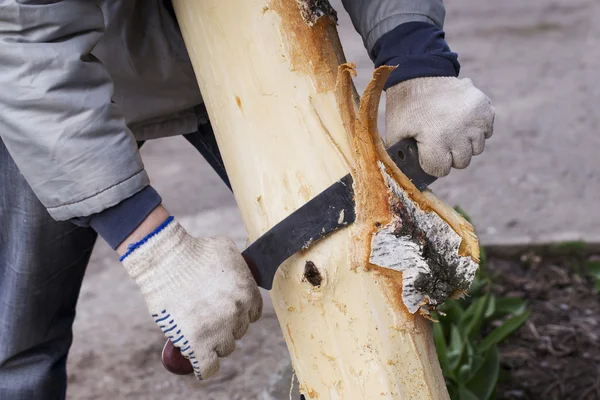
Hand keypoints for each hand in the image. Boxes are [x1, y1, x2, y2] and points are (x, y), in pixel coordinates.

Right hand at [119, 206, 261, 378]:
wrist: (166, 259)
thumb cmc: (194, 250)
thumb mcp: (228, 251)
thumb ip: (240, 268)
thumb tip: (241, 275)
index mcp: (248, 293)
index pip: (253, 314)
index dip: (239, 313)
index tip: (225, 311)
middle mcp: (238, 313)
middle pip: (239, 331)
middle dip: (226, 326)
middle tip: (206, 317)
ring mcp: (219, 330)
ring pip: (225, 348)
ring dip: (214, 343)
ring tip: (198, 331)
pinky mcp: (197, 344)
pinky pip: (208, 367)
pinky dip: (204, 367)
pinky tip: (197, 360)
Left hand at [385, 77, 494, 176]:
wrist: (419, 74)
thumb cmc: (405, 108)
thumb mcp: (395, 134)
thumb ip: (402, 158)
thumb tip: (409, 177)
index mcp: (436, 140)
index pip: (441, 170)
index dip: (431, 163)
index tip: (427, 153)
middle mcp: (460, 132)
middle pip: (461, 162)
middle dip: (449, 156)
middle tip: (438, 141)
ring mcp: (475, 119)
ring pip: (477, 149)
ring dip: (464, 144)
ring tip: (450, 131)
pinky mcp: (485, 109)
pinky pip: (487, 132)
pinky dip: (477, 130)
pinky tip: (462, 123)